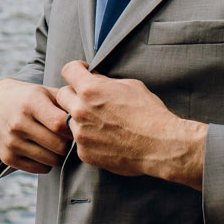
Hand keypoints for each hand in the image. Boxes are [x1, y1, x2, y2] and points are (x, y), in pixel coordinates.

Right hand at [0, 78, 73, 174]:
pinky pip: (40, 169)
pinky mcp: (8, 157)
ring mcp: (11, 142)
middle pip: (58, 146)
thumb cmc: (29, 98)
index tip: (75, 126)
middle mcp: (18, 123)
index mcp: (30, 103)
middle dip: (68, 143)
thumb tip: (91, 116)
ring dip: (59, 154)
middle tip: (67, 137)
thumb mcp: (46, 92)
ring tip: (56, 143)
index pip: (60, 125)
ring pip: (51, 160)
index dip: (73, 128)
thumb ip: (68, 102)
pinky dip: (47, 163)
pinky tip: (44, 150)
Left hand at [52, 61, 206, 188]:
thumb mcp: (130, 86)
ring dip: (81, 118)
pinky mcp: (85, 153)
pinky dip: (89, 139)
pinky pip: (79, 141)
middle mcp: (81, 111)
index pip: (68, 70)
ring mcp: (81, 134)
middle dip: (74, 94)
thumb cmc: (150, 113)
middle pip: (62, 95)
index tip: (82, 73)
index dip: (76, 69)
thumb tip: (93, 78)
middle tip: (90, 99)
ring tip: (102, 122)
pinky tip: (107, 139)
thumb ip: (105, 82)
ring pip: (70, 120)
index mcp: (90, 90)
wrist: (161, 146)